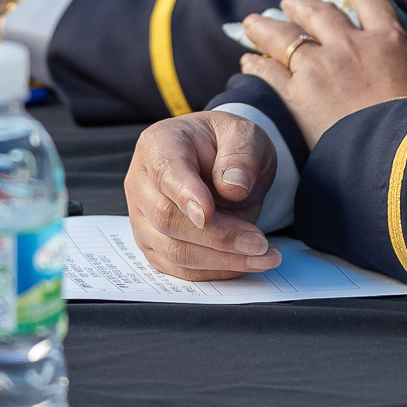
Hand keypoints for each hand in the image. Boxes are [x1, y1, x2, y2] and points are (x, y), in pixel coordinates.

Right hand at [124, 111, 280, 278]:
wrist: (222, 163)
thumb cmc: (226, 145)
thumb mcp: (245, 136)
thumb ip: (241, 155)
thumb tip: (233, 187)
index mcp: (158, 145)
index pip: (165, 174)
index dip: (186, 196)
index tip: (208, 214)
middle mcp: (141, 184)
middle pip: (168, 219)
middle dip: (218, 236)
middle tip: (260, 242)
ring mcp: (143, 219)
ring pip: (174, 251)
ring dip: (222, 260)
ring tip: (264, 255)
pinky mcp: (154, 247)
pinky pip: (180, 269)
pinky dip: (216, 271)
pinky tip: (246, 262)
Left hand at [238, 0, 406, 146]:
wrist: (400, 154)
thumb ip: (404, 67)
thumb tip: (397, 73)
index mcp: (389, 39)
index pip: (371, 1)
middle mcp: (352, 45)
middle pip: (319, 13)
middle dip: (300, 5)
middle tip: (288, 2)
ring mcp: (321, 67)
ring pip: (285, 36)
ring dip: (266, 27)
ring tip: (254, 22)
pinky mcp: (299, 94)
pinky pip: (269, 71)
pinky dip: (256, 65)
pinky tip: (248, 62)